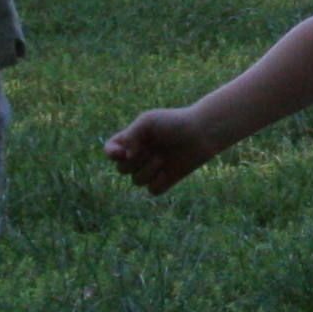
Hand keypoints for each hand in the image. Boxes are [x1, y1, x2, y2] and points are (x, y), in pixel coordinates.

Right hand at [103, 108, 218, 194]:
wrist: (202, 133)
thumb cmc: (174, 123)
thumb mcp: (148, 121)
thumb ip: (130, 135)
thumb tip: (125, 156)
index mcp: (132, 140)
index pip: (111, 150)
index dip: (112, 154)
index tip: (122, 153)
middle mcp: (139, 156)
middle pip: (122, 169)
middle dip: (135, 162)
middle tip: (151, 151)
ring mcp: (152, 169)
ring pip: (136, 181)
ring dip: (148, 171)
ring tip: (162, 159)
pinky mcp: (165, 180)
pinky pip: (152, 190)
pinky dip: (158, 183)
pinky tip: (167, 173)